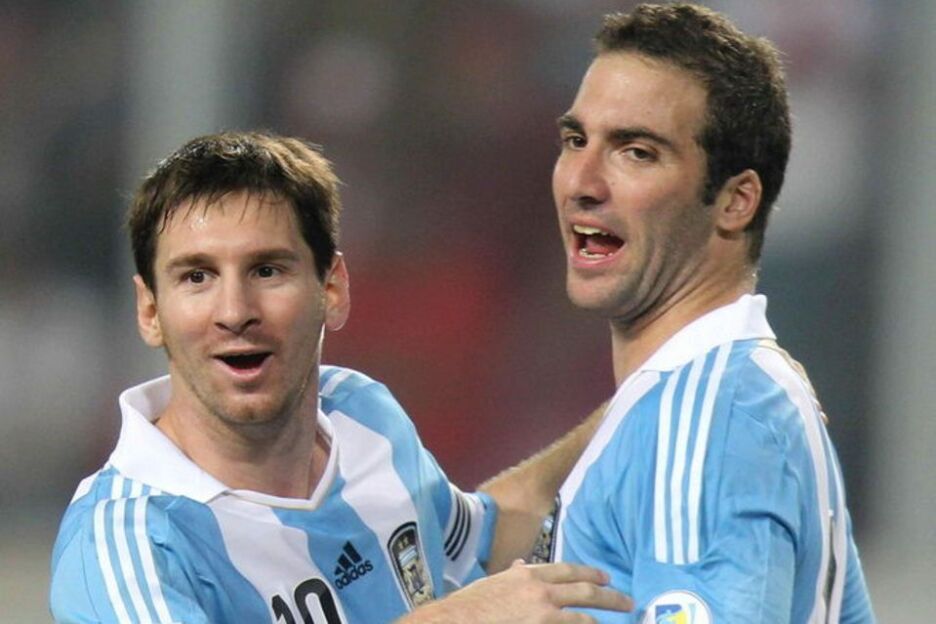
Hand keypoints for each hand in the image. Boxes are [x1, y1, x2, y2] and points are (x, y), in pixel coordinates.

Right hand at [398, 560, 632, 622]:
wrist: (455, 621)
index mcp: (527, 575)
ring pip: (582, 616)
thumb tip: (522, 564)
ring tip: (616, 620)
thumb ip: (513, 574)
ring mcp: (542, 614)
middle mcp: (539, 591)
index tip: (604, 577)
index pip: (566, 570)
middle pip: (584, 590)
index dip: (588, 573)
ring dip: (601, 619)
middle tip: (626, 600)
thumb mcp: (494, 582)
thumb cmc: (470, 606)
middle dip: (609, 595)